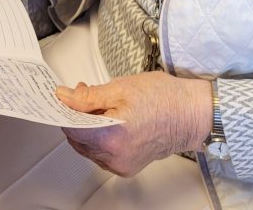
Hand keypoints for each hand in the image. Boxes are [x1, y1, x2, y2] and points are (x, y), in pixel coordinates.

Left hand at [58, 73, 211, 176]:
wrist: (190, 114)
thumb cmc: (164, 98)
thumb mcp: (121, 87)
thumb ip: (88, 96)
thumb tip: (64, 97)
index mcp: (111, 137)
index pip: (70, 127)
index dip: (64, 108)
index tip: (62, 96)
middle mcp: (115, 158)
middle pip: (78, 138)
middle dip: (75, 114)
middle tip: (82, 93)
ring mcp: (121, 165)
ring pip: (88, 145)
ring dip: (87, 124)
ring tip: (100, 102)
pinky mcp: (127, 165)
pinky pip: (102, 152)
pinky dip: (100, 135)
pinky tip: (109, 117)